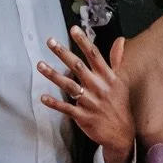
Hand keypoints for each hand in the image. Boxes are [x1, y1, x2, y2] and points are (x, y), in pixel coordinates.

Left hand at [39, 27, 134, 162]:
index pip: (95, 55)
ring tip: (40, 65)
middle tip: (50, 41)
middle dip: (63, 53)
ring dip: (53, 75)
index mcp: (108, 77)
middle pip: (78, 67)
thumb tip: (120, 40)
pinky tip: (43, 97)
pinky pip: (66, 108)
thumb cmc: (119, 104)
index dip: (84, 42)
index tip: (73, 29)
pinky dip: (55, 103)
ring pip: (69, 86)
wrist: (122, 133)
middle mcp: (99, 87)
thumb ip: (117, 60)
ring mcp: (90, 102)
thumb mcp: (121, 81)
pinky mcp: (83, 117)